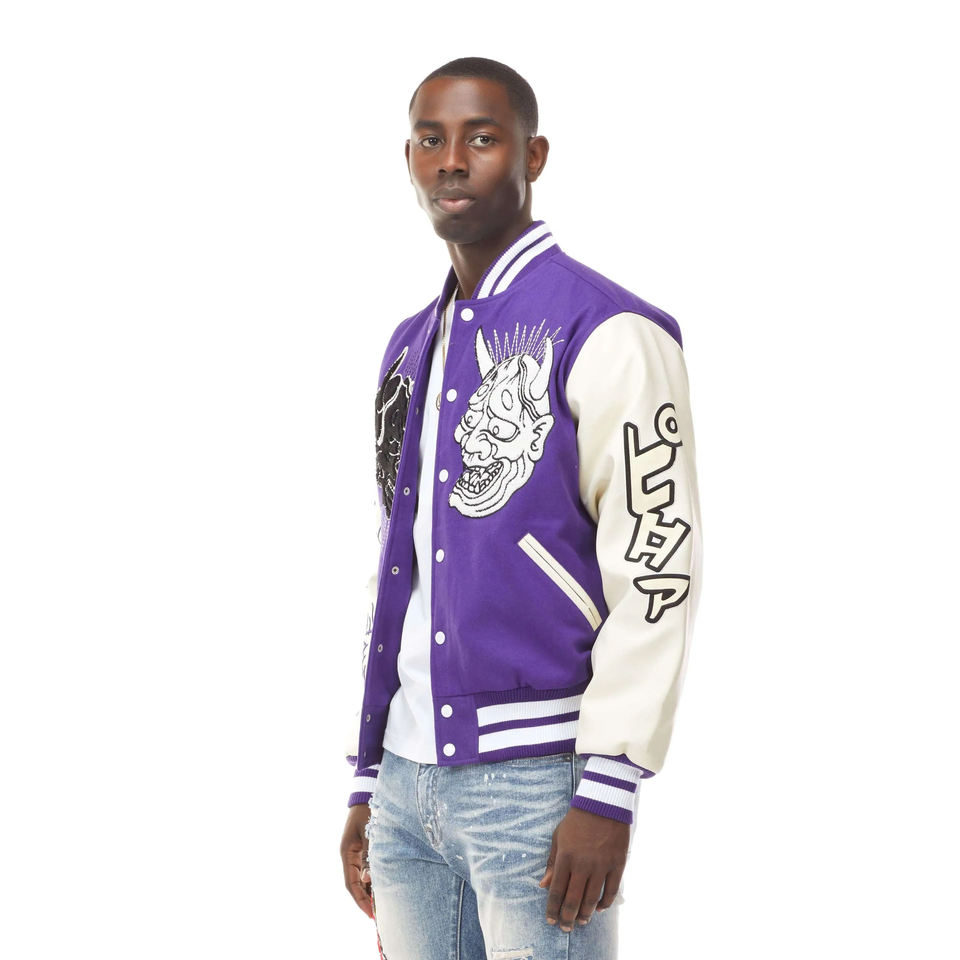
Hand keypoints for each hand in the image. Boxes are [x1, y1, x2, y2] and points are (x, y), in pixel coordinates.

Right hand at [340, 803, 374, 918]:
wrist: (367, 794)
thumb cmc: (368, 812)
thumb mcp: (370, 833)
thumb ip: (370, 854)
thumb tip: (368, 879)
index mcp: (347, 853)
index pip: (351, 884)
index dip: (361, 900)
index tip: (371, 914)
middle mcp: (349, 856)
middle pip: (356, 884)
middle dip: (366, 900)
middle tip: (379, 916)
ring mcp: (356, 853)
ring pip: (361, 878)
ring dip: (371, 890)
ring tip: (384, 905)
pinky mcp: (363, 850)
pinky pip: (367, 869)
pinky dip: (374, 879)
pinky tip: (384, 886)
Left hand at [539, 807, 629, 930]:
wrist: (603, 803)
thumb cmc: (577, 820)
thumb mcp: (558, 837)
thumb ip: (552, 862)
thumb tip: (543, 885)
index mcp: (566, 857)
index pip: (557, 890)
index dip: (553, 908)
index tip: (550, 920)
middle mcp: (583, 864)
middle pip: (573, 899)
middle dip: (568, 917)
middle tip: (565, 928)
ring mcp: (601, 865)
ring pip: (592, 899)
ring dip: (585, 914)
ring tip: (581, 922)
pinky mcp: (617, 864)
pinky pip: (611, 890)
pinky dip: (604, 903)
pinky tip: (598, 908)